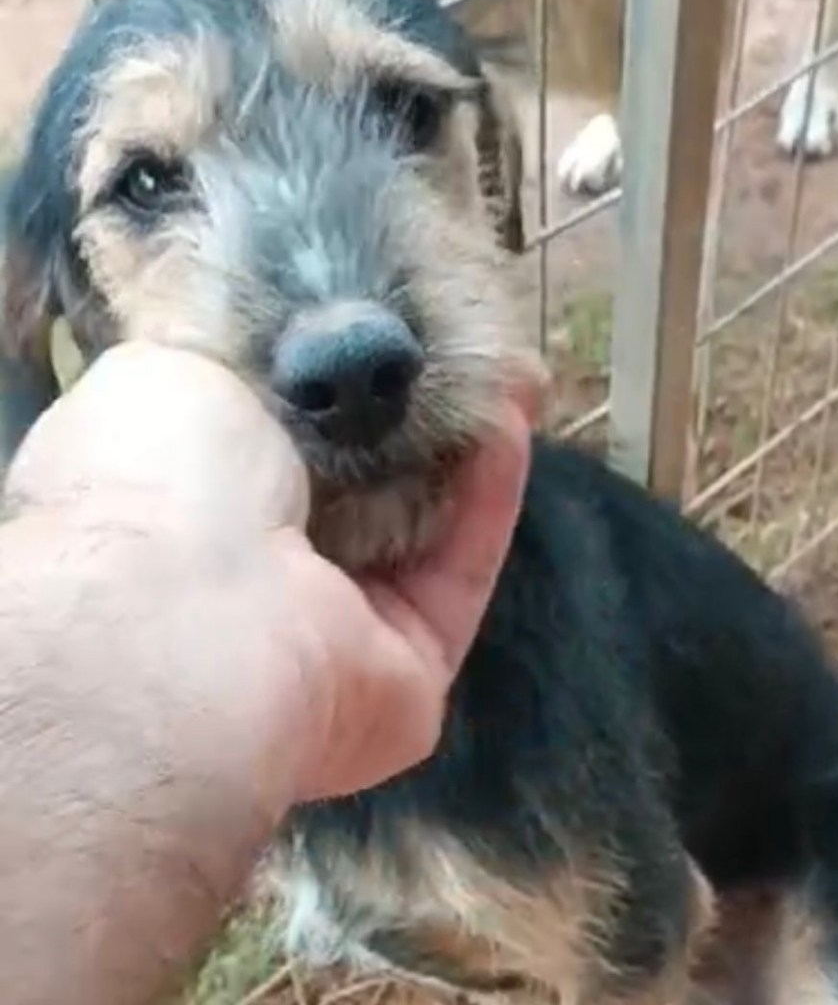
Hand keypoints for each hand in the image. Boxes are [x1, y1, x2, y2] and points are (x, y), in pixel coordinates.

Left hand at [3, 341, 534, 806]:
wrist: (198, 626)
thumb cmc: (161, 485)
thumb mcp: (165, 376)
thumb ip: (230, 362)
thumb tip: (282, 349)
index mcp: (173, 516)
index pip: (246, 447)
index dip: (310, 388)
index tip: (358, 334)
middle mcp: (247, 582)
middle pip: (344, 487)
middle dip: (398, 417)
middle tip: (449, 350)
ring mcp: (330, 633)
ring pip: (413, 527)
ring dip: (458, 445)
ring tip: (500, 365)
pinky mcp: (410, 669)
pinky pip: (459, 570)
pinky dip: (488, 495)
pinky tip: (510, 418)